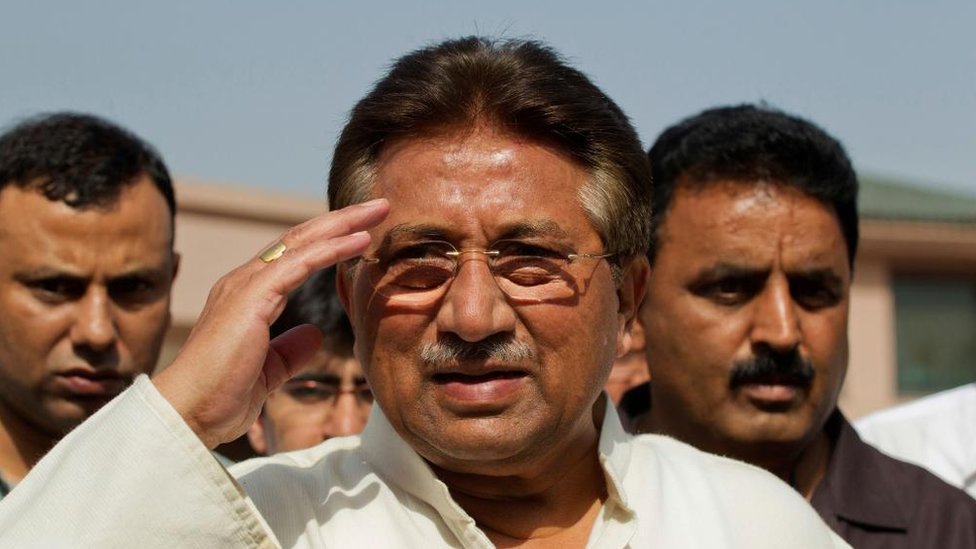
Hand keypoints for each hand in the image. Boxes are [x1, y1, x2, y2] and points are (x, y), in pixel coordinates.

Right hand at [153, 199, 388, 448]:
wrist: (188, 414)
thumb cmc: (220, 396)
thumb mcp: (268, 371)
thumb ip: (289, 350)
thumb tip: (315, 334)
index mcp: (247, 298)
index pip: (294, 257)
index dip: (328, 241)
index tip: (364, 232)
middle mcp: (244, 282)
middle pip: (300, 239)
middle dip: (340, 220)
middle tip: (377, 206)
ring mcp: (245, 286)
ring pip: (301, 242)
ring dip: (342, 224)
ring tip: (377, 210)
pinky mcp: (252, 297)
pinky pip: (299, 263)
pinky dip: (332, 248)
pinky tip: (360, 240)